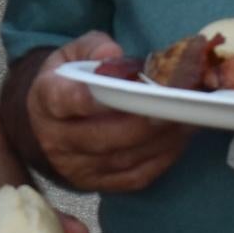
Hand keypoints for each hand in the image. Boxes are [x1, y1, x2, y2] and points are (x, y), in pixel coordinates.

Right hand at [27, 34, 188, 193]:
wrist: (49, 122)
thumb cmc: (70, 81)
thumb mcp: (74, 53)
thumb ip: (95, 47)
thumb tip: (112, 54)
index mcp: (47, 100)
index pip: (64, 101)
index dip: (90, 99)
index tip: (118, 88)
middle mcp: (56, 139)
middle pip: (101, 136)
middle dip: (142, 122)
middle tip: (174, 105)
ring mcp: (76, 167)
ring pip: (122, 158)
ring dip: (159, 141)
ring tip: (186, 120)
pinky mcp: (97, 184)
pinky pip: (134, 177)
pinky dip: (161, 159)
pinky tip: (178, 140)